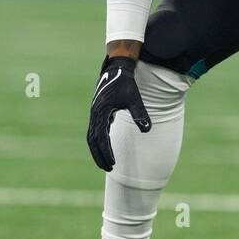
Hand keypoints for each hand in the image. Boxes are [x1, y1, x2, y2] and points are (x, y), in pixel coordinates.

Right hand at [86, 55, 151, 171]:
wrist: (117, 69)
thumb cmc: (125, 84)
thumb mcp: (134, 98)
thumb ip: (140, 114)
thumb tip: (146, 130)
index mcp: (101, 111)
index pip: (101, 137)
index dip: (106, 151)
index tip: (113, 162)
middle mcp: (95, 114)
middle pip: (93, 140)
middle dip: (99, 155)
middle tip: (108, 168)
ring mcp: (94, 113)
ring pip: (92, 137)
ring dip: (97, 151)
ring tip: (105, 164)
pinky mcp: (97, 113)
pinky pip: (95, 132)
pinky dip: (98, 143)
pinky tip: (106, 149)